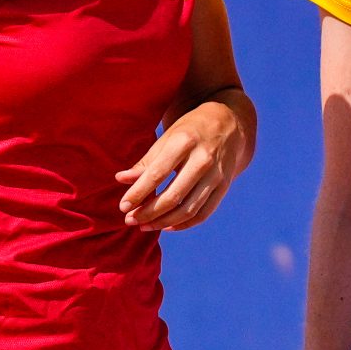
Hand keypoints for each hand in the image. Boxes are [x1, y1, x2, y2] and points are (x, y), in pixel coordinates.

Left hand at [117, 99, 246, 230]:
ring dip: (163, 222)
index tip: (123, 206)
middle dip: (148, 213)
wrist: (229, 123)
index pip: (158, 174)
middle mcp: (203, 159)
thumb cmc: (190, 130)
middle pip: (173, 196)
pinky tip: (167, 226)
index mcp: (185, 142)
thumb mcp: (167, 138)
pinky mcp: (224, 186)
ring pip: (188, 209)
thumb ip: (146, 161)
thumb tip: (121, 179)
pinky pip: (204, 213)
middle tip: (130, 220)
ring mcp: (217, 175)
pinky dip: (184, 224)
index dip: (138, 193)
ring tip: (145, 226)